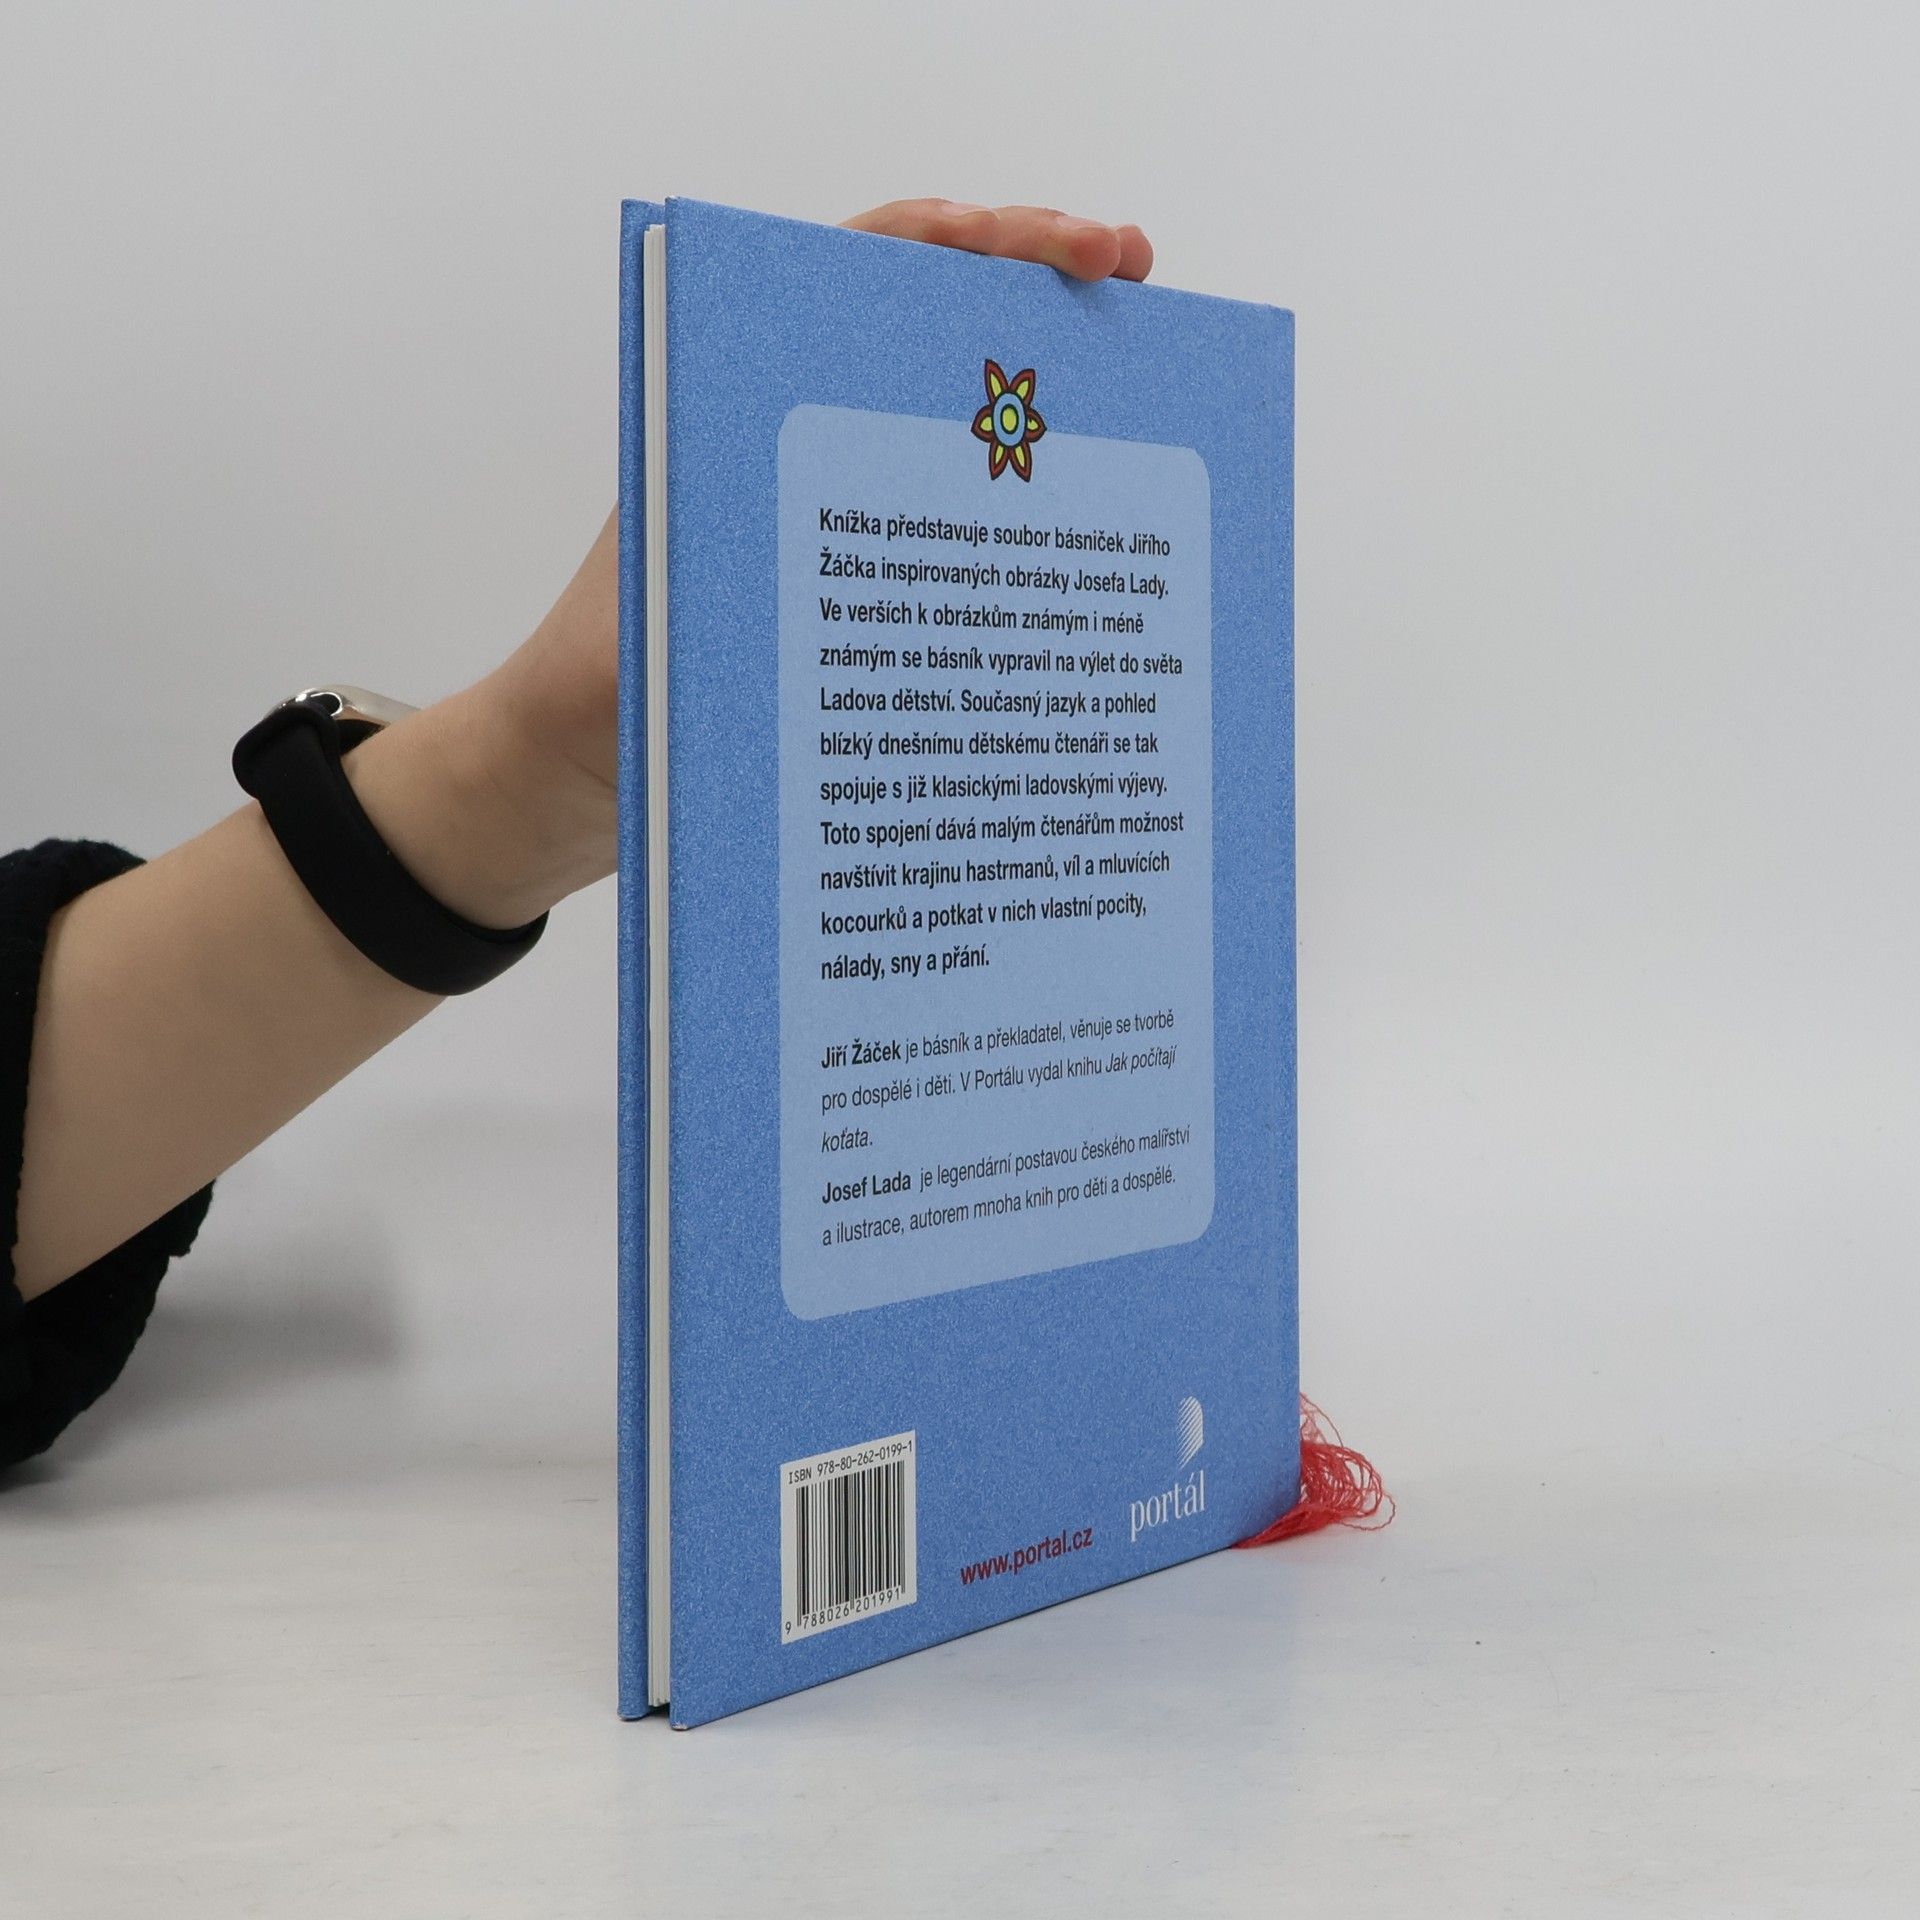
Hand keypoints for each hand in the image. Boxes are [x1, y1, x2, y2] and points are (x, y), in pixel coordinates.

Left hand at [375, 202, 1153, 927]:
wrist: (564, 778)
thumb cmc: (594, 701)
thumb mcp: (657, 647)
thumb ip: (729, 619)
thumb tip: (845, 622)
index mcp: (731, 409)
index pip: (856, 272)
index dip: (958, 242)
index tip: (1042, 249)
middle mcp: (787, 440)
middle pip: (927, 321)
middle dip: (1035, 283)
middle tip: (1133, 278)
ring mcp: (824, 504)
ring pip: (951, 417)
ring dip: (1044, 392)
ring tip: (1145, 381)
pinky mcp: (848, 577)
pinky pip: (950, 520)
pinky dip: (1021, 508)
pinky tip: (1091, 526)